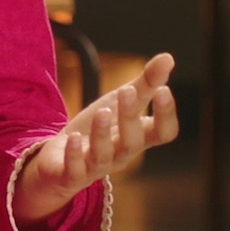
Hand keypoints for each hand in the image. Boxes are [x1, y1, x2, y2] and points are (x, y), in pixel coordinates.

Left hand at [12, 52, 178, 226]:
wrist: (61, 158)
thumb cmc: (99, 129)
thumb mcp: (120, 102)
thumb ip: (144, 83)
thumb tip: (168, 57)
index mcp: (138, 137)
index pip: (163, 133)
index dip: (166, 115)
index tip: (163, 89)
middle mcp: (120, 154)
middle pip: (132, 142)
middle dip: (130, 117)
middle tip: (126, 91)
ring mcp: (96, 166)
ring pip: (104, 156)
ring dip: (102, 134)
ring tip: (102, 111)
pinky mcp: (71, 173)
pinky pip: (75, 170)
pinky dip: (75, 155)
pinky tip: (74, 137)